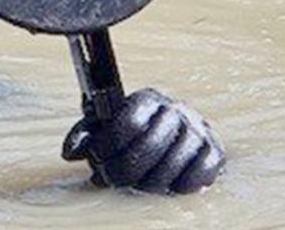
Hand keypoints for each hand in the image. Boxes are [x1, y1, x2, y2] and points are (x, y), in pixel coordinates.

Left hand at [62, 88, 224, 193]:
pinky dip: (184, 183)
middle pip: (151, 145)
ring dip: (151, 182)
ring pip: (175, 161)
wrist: (169, 134)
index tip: (98, 159)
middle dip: (125, 169)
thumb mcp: (103, 126)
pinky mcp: (214, 149)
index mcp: (146, 98)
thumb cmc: (129, 132)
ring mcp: (198, 128)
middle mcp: (175, 109)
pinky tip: (169, 185)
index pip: (129, 121)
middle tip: (112, 179)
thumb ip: (84, 135)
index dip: (109, 145)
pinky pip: (203, 170)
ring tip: (137, 185)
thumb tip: (70, 153)